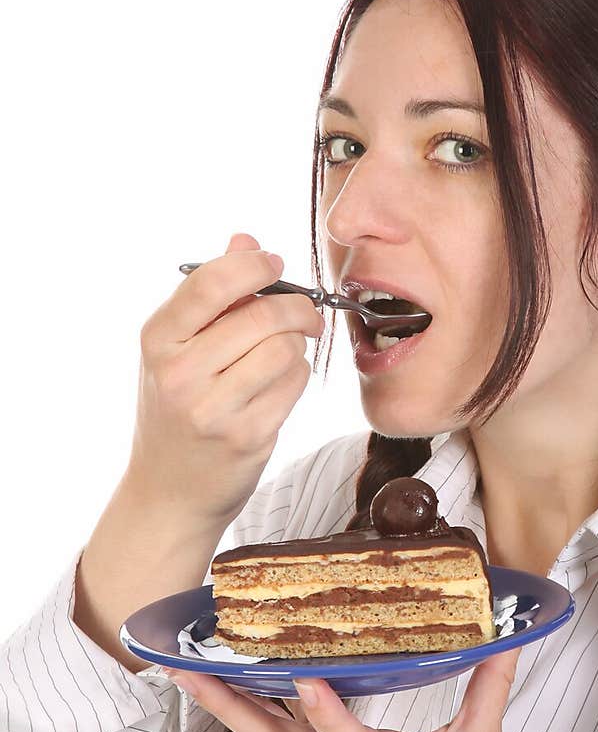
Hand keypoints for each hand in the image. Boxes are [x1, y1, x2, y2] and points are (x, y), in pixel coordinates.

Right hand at [127, 232, 324, 526]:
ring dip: (298, 346)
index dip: (254, 265)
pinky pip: (294, 385)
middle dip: (296, 308)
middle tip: (306, 313)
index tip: (274, 266)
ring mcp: (212, 409)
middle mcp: (179, 374)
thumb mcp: (176, 349)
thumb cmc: (177, 408)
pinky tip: (282, 383)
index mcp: (158, 340)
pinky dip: (298, 376)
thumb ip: (210, 293)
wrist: (168, 491)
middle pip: (262, 316)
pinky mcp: (247, 437)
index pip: (212, 281)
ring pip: (285, 350)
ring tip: (286, 353)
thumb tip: (246, 239)